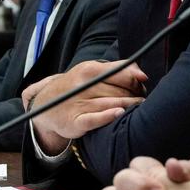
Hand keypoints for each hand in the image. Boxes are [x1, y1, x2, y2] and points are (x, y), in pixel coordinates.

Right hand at [27, 60, 146, 154]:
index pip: (124, 76)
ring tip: (136, 110)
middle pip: (121, 92)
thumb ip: (118, 68)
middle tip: (141, 101)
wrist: (46, 105)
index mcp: (89, 70)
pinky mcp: (75, 122)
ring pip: (113, 104)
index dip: (137, 84)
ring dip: (129, 107)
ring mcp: (78, 104)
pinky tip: (119, 113)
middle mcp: (83, 86)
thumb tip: (143, 75)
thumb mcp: (92, 70)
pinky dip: (108, 116)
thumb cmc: (77, 86)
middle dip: (135, 97)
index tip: (141, 89)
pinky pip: (95, 119)